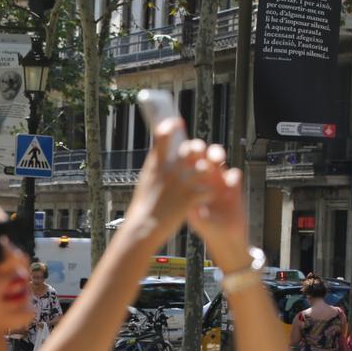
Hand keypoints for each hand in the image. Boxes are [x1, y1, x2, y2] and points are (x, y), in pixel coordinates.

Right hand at [127, 119, 216, 238]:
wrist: (143, 228)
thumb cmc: (142, 208)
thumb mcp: (145, 182)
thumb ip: (155, 168)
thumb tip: (159, 156)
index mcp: (155, 166)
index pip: (162, 138)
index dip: (171, 127)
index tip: (176, 122)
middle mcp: (169, 171)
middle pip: (190, 149)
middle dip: (197, 150)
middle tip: (199, 153)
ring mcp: (181, 184)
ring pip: (204, 168)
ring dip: (206, 173)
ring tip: (204, 179)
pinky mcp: (190, 198)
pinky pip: (208, 189)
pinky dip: (208, 193)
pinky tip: (205, 198)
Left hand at [186, 160, 250, 270]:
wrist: (225, 239)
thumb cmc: (205, 227)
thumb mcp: (193, 216)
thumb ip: (187, 204)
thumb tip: (175, 197)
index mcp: (191, 183)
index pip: (185, 163)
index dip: (182, 155)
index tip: (179, 151)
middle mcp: (204, 179)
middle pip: (202, 157)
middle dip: (200, 150)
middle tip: (198, 149)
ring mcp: (219, 182)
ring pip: (218, 161)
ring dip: (217, 156)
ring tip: (216, 159)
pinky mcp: (234, 188)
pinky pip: (234, 176)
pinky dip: (232, 176)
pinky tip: (230, 180)